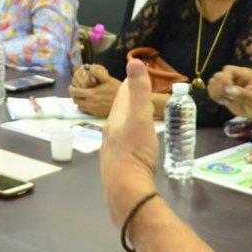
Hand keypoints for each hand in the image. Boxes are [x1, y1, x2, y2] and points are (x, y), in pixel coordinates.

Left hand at [69, 64, 119, 116]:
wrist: (126, 103)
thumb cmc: (117, 89)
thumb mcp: (107, 79)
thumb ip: (96, 72)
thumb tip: (86, 68)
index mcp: (90, 94)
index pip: (75, 92)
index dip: (71, 89)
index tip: (71, 86)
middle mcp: (90, 104)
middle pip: (76, 100)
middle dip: (74, 95)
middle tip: (75, 90)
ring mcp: (93, 110)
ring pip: (80, 107)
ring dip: (79, 101)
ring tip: (81, 96)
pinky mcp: (97, 114)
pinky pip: (86, 111)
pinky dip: (84, 106)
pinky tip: (88, 102)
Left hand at [100, 59, 159, 226]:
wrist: (125, 190)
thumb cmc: (134, 151)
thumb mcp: (140, 117)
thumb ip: (139, 91)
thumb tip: (134, 61)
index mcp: (115, 119)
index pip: (122, 95)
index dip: (130, 83)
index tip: (137, 73)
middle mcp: (109, 134)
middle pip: (120, 112)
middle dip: (130, 101)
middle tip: (142, 94)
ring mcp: (112, 151)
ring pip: (121, 130)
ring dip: (130, 121)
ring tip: (141, 118)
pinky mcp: (118, 166)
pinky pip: (126, 147)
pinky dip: (132, 139)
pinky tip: (138, 146)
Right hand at [207, 65, 251, 127]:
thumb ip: (243, 94)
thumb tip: (229, 89)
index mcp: (244, 74)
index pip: (228, 70)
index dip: (225, 80)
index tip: (227, 92)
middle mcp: (234, 76)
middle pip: (218, 75)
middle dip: (220, 88)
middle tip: (227, 99)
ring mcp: (228, 83)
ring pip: (213, 81)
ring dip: (216, 92)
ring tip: (226, 101)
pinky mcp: (223, 90)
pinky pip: (211, 89)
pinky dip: (214, 96)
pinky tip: (222, 102)